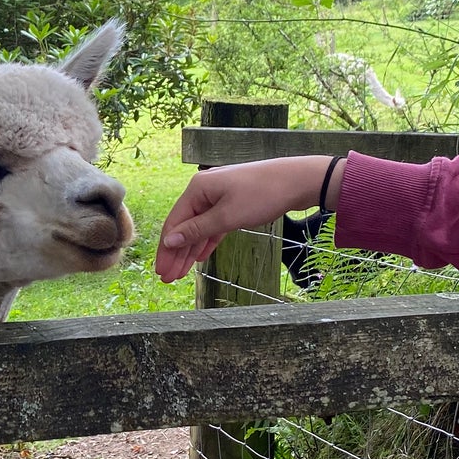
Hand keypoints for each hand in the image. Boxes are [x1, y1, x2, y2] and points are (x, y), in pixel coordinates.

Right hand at [155, 156, 343, 282]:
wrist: (296, 180)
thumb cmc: (262, 195)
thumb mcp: (227, 217)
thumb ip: (197, 230)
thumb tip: (169, 241)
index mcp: (197, 189)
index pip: (174, 223)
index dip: (166, 249)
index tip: (161, 271)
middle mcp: (204, 190)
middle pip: (184, 227)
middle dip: (176, 253)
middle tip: (168, 278)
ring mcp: (219, 196)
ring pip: (199, 228)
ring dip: (190, 250)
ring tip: (180, 273)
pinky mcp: (233, 202)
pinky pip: (214, 225)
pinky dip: (207, 241)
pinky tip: (198, 257)